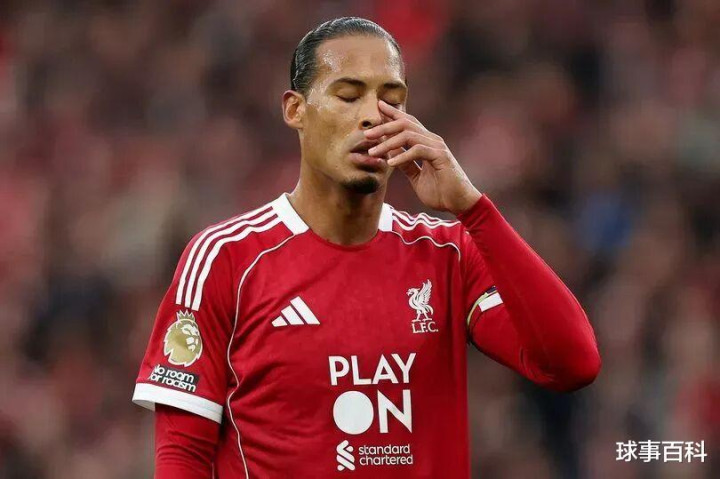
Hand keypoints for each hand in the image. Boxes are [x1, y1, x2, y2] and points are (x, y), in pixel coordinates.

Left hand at [365, 101, 481, 215]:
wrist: (459, 203)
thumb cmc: (441, 191)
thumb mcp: (416, 177)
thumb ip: (406, 164)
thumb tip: (391, 154)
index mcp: (426, 143)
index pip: (408, 123)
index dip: (393, 113)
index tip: (378, 106)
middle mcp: (432, 140)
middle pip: (405, 124)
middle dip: (384, 126)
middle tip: (367, 133)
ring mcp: (437, 147)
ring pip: (409, 135)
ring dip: (388, 142)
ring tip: (373, 151)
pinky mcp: (441, 156)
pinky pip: (417, 150)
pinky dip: (402, 155)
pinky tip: (390, 163)